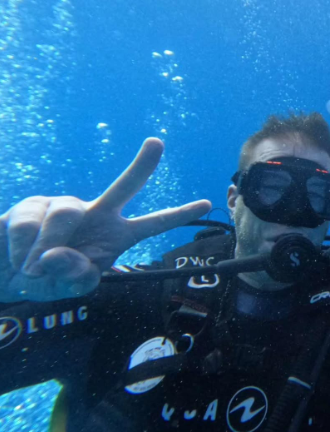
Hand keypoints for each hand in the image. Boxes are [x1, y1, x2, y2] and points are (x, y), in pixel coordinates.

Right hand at [0, 138, 210, 302]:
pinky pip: (30, 223)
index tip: (207, 202)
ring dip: (46, 249)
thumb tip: (58, 256)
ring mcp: (66, 205)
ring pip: (64, 215)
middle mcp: (97, 214)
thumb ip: (75, 278)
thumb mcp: (68, 288)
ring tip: (35, 269)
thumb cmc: (48, 279)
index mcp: (116, 236)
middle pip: (124, 186)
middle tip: (157, 143)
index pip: (151, 225)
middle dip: (141, 165)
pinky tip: (18, 257)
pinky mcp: (34, 204)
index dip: (178, 215)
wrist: (8, 271)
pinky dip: (23, 248)